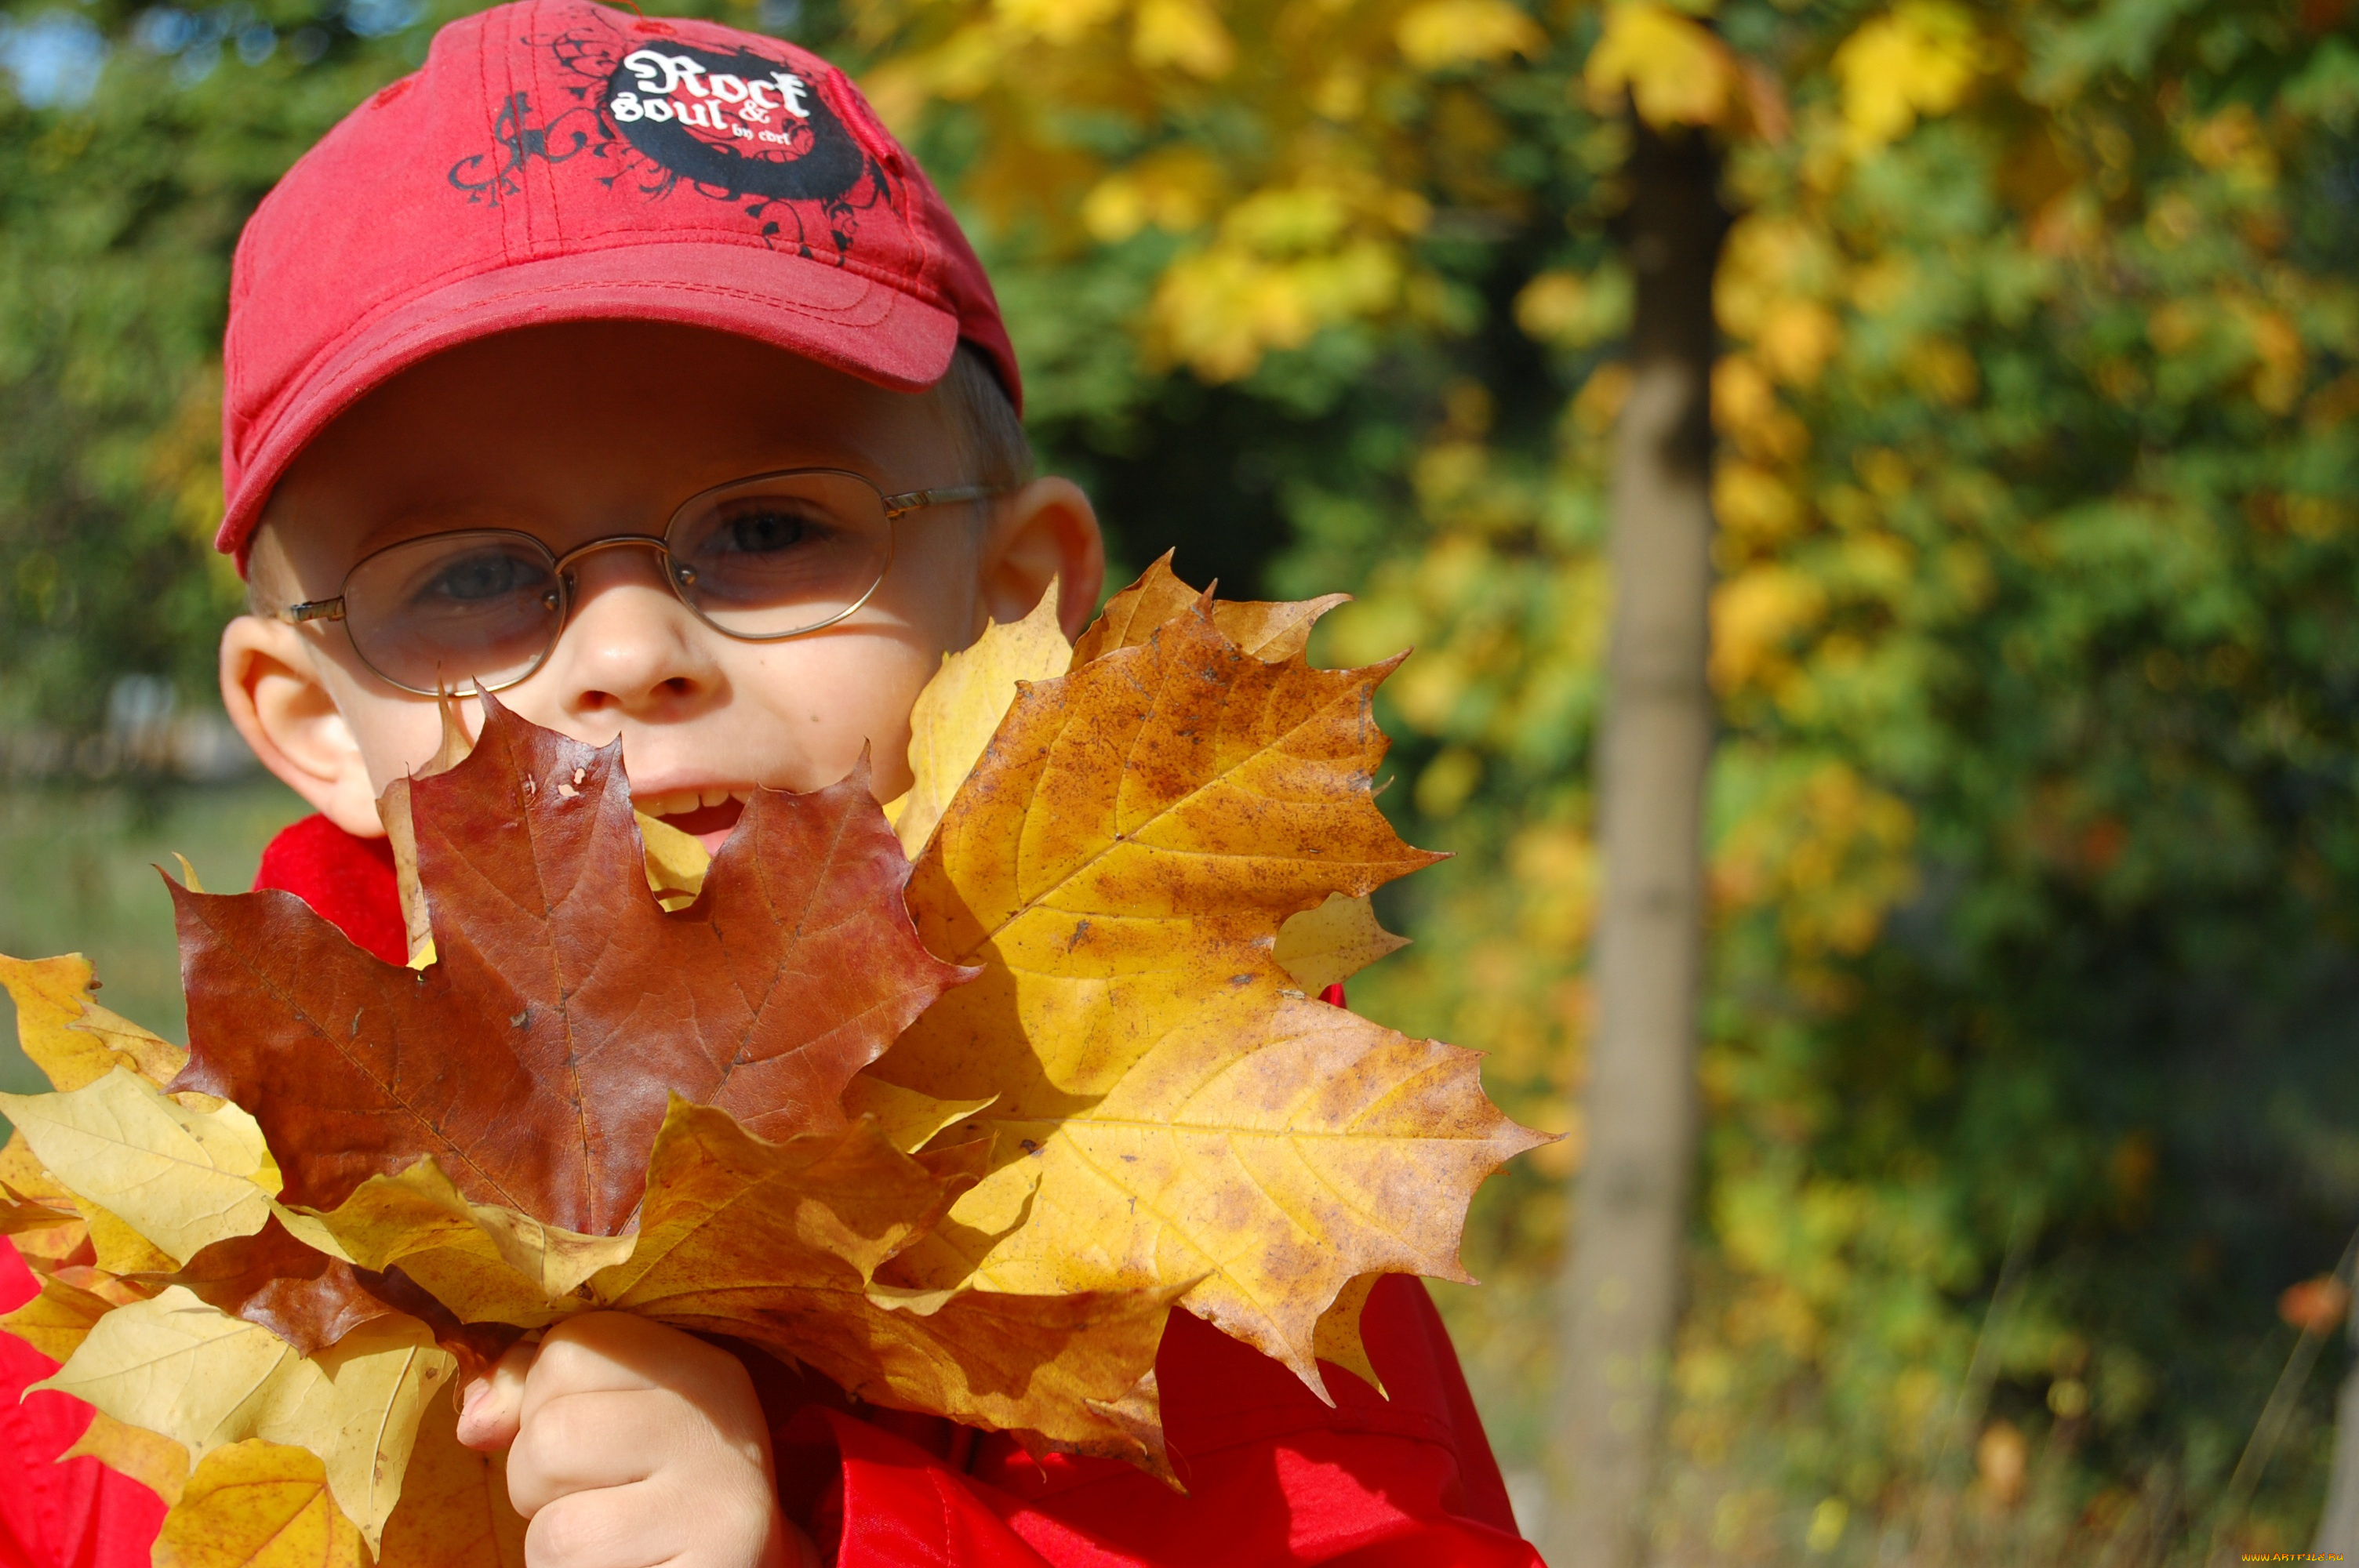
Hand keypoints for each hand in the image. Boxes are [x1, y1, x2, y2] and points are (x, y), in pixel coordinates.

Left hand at [456, 1313, 819, 1567]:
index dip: (541, 1402)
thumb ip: (539, 1398)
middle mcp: (717, 1425)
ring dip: (555, 1551)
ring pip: (557, 1528)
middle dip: (537, 1484)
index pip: (571, 1348)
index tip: (585, 1443)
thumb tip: (475, 1423)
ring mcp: (718, 1502)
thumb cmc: (650, 1504)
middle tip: (595, 1503)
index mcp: (698, 1369)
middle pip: (552, 1434)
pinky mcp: (712, 1566)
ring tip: (610, 1547)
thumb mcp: (609, 1430)